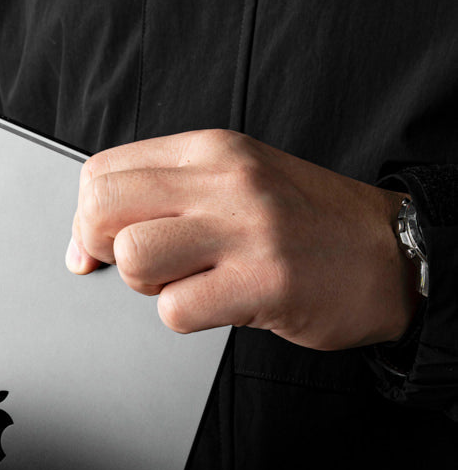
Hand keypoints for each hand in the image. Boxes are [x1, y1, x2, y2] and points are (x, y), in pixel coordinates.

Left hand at [65, 129, 421, 350]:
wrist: (390, 254)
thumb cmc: (303, 225)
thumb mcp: (235, 185)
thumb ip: (161, 200)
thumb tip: (80, 245)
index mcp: (212, 150)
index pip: (102, 172)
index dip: (88, 219)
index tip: (102, 245)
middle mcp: (227, 181)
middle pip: (104, 210)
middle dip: (106, 249)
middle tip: (146, 266)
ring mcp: (247, 230)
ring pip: (135, 258)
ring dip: (148, 286)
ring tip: (190, 282)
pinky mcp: (263, 282)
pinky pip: (175, 310)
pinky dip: (185, 318)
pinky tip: (220, 304)